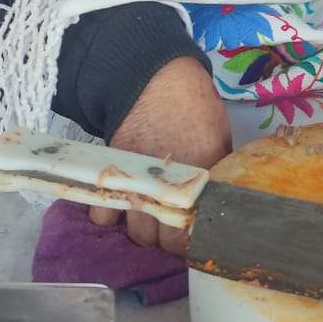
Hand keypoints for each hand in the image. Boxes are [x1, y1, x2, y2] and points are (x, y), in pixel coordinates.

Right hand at [90, 56, 230, 255]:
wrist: (154, 80)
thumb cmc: (194, 106)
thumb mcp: (219, 142)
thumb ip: (216, 177)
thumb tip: (220, 202)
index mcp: (202, 185)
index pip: (196, 236)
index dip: (194, 239)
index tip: (193, 233)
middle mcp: (168, 192)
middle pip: (164, 242)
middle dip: (167, 237)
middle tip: (170, 223)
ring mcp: (138, 187)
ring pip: (137, 234)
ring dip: (142, 229)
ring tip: (147, 214)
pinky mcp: (112, 177)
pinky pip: (102, 214)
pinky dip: (109, 215)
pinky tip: (120, 206)